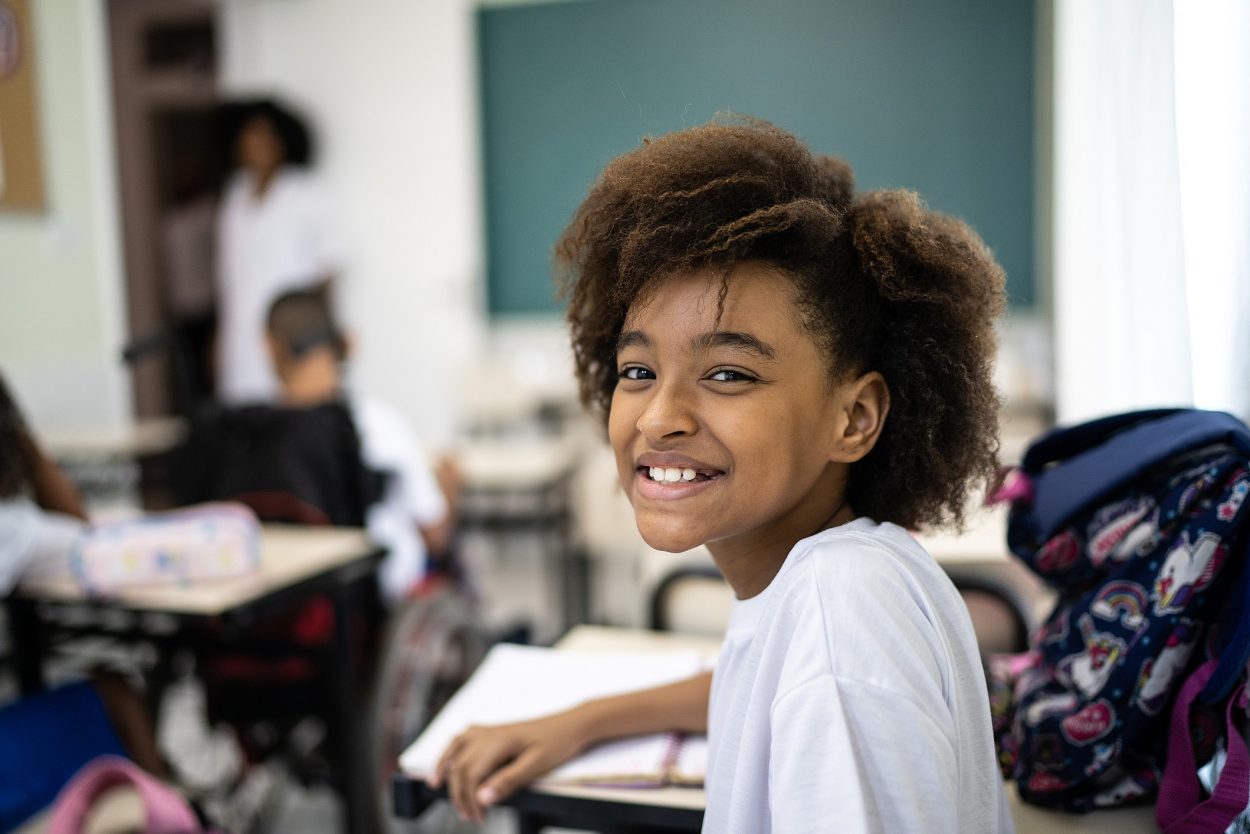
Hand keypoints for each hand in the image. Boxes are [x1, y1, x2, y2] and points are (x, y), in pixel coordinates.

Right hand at [429, 711, 591, 823]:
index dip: (469, 800)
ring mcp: (489, 729)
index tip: (479, 818)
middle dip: (458, 793)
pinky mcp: (492, 730)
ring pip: (455, 747)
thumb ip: (508, 781)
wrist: (571, 725)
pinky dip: (450, 750)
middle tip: (468, 817)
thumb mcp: (536, 766)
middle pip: (459, 764)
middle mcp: (488, 732)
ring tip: (435, 786)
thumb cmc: (558, 744)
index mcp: (498, 741)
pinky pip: (463, 738)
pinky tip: (449, 760)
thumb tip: (481, 798)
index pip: (471, 774)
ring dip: (445, 768)